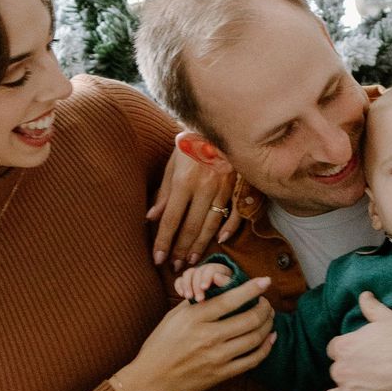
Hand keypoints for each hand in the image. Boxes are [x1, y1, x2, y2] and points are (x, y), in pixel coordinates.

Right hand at [111, 278, 274, 390]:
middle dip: (264, 308)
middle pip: (249, 318)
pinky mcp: (221, 374)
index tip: (264, 281)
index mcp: (195, 318)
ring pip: (255, 338)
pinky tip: (269, 339)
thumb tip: (219, 290)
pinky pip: (252, 360)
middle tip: (266, 303)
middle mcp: (208, 336)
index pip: (231, 299)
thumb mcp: (174, 317)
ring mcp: (217, 357)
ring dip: (267, 326)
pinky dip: (265, 348)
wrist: (152, 379)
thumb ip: (197, 304)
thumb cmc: (160, 345)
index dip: (252, 289)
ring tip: (268, 319)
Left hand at [145, 137, 240, 270]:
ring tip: (192, 261)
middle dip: (181, 250)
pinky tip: (220, 241)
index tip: (157, 258)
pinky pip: (236, 213)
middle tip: (175, 266)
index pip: (171, 219)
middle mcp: (205, 187)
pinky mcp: (240, 186)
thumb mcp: (172, 163)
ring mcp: (225, 188)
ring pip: (211, 224)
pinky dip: (229, 228)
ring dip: (201, 245)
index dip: (163, 241)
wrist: (219, 124)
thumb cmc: (191, 143)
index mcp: (184, 181)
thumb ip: (164, 192)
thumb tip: (151, 217)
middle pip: (191, 227)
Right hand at [175, 260, 233, 302]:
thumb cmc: (231, 295)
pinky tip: (181, 295)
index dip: (206, 277)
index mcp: (220, 269)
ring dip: (186, 285)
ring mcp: (196, 275)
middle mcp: (207, 269)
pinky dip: (179, 286)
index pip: (210, 269)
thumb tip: (216, 277)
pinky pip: (180, 280)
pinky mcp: (188, 282)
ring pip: (188, 274)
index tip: (205, 288)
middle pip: (198, 272)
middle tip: (198, 299)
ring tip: (189, 297)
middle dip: (196, 285)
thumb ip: (226, 282)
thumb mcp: (232, 289)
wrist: (225, 302)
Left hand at [322, 290, 391, 390]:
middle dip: (346, 376)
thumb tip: (363, 295)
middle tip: (367, 377)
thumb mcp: (390, 318)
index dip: (347, 354)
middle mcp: (342, 371)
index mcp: (345, 347)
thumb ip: (372, 308)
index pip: (334, 350)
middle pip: (335, 374)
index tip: (361, 356)